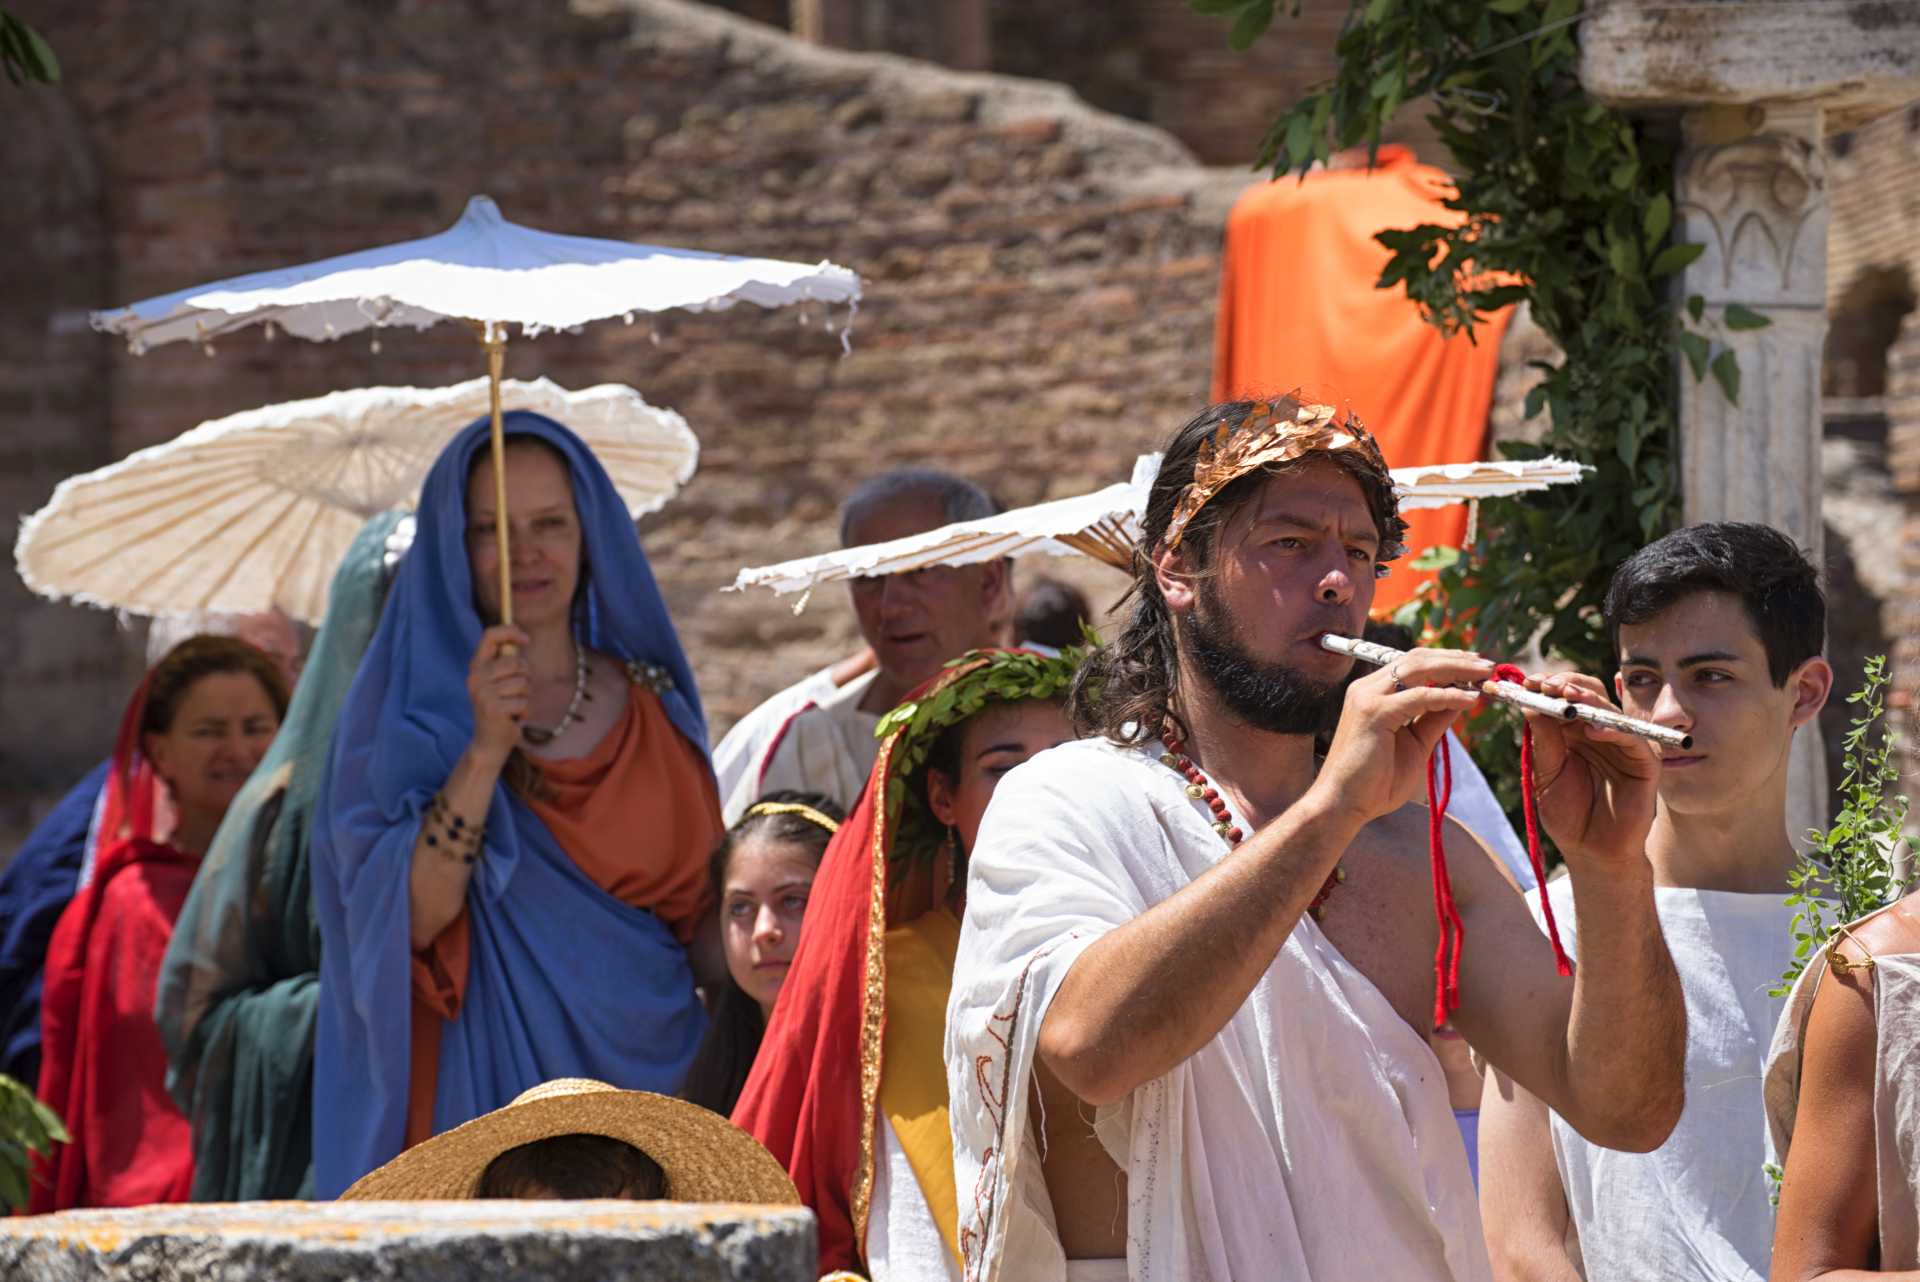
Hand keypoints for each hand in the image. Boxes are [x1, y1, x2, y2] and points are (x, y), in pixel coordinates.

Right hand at [467, 625, 530, 763]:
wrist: (489, 742)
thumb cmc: (501, 707)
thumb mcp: (500, 682)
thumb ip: (507, 662)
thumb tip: (522, 638)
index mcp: (476, 666)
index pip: (490, 635)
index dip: (510, 632)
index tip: (526, 640)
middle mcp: (475, 677)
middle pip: (516, 662)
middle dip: (526, 677)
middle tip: (517, 693)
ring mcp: (483, 693)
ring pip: (523, 683)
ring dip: (526, 696)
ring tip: (513, 706)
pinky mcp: (493, 709)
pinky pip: (525, 701)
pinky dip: (526, 710)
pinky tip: (514, 717)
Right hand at [1311, 648, 1492, 825]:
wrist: (1343, 805)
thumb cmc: (1375, 781)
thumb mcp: (1415, 743)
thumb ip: (1433, 718)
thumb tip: (1462, 698)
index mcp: (1374, 692)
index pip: (1413, 663)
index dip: (1446, 660)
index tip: (1476, 666)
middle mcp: (1368, 688)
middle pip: (1417, 658)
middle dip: (1456, 659)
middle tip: (1489, 665)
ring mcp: (1368, 698)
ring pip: (1418, 669)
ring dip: (1456, 668)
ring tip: (1485, 674)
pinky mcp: (1374, 713)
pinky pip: (1420, 697)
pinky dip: (1448, 695)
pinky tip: (1471, 699)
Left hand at [1513, 672, 1658, 866]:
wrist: (1590, 850)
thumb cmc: (1568, 813)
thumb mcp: (1546, 773)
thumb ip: (1543, 740)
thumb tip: (1530, 703)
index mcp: (1574, 732)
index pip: (1565, 697)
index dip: (1547, 686)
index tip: (1525, 682)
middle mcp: (1600, 732)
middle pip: (1589, 694)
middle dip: (1566, 685)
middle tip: (1545, 685)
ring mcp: (1624, 745)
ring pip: (1609, 711)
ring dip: (1587, 700)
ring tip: (1565, 697)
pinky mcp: (1645, 762)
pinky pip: (1632, 738)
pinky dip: (1612, 730)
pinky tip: (1591, 730)